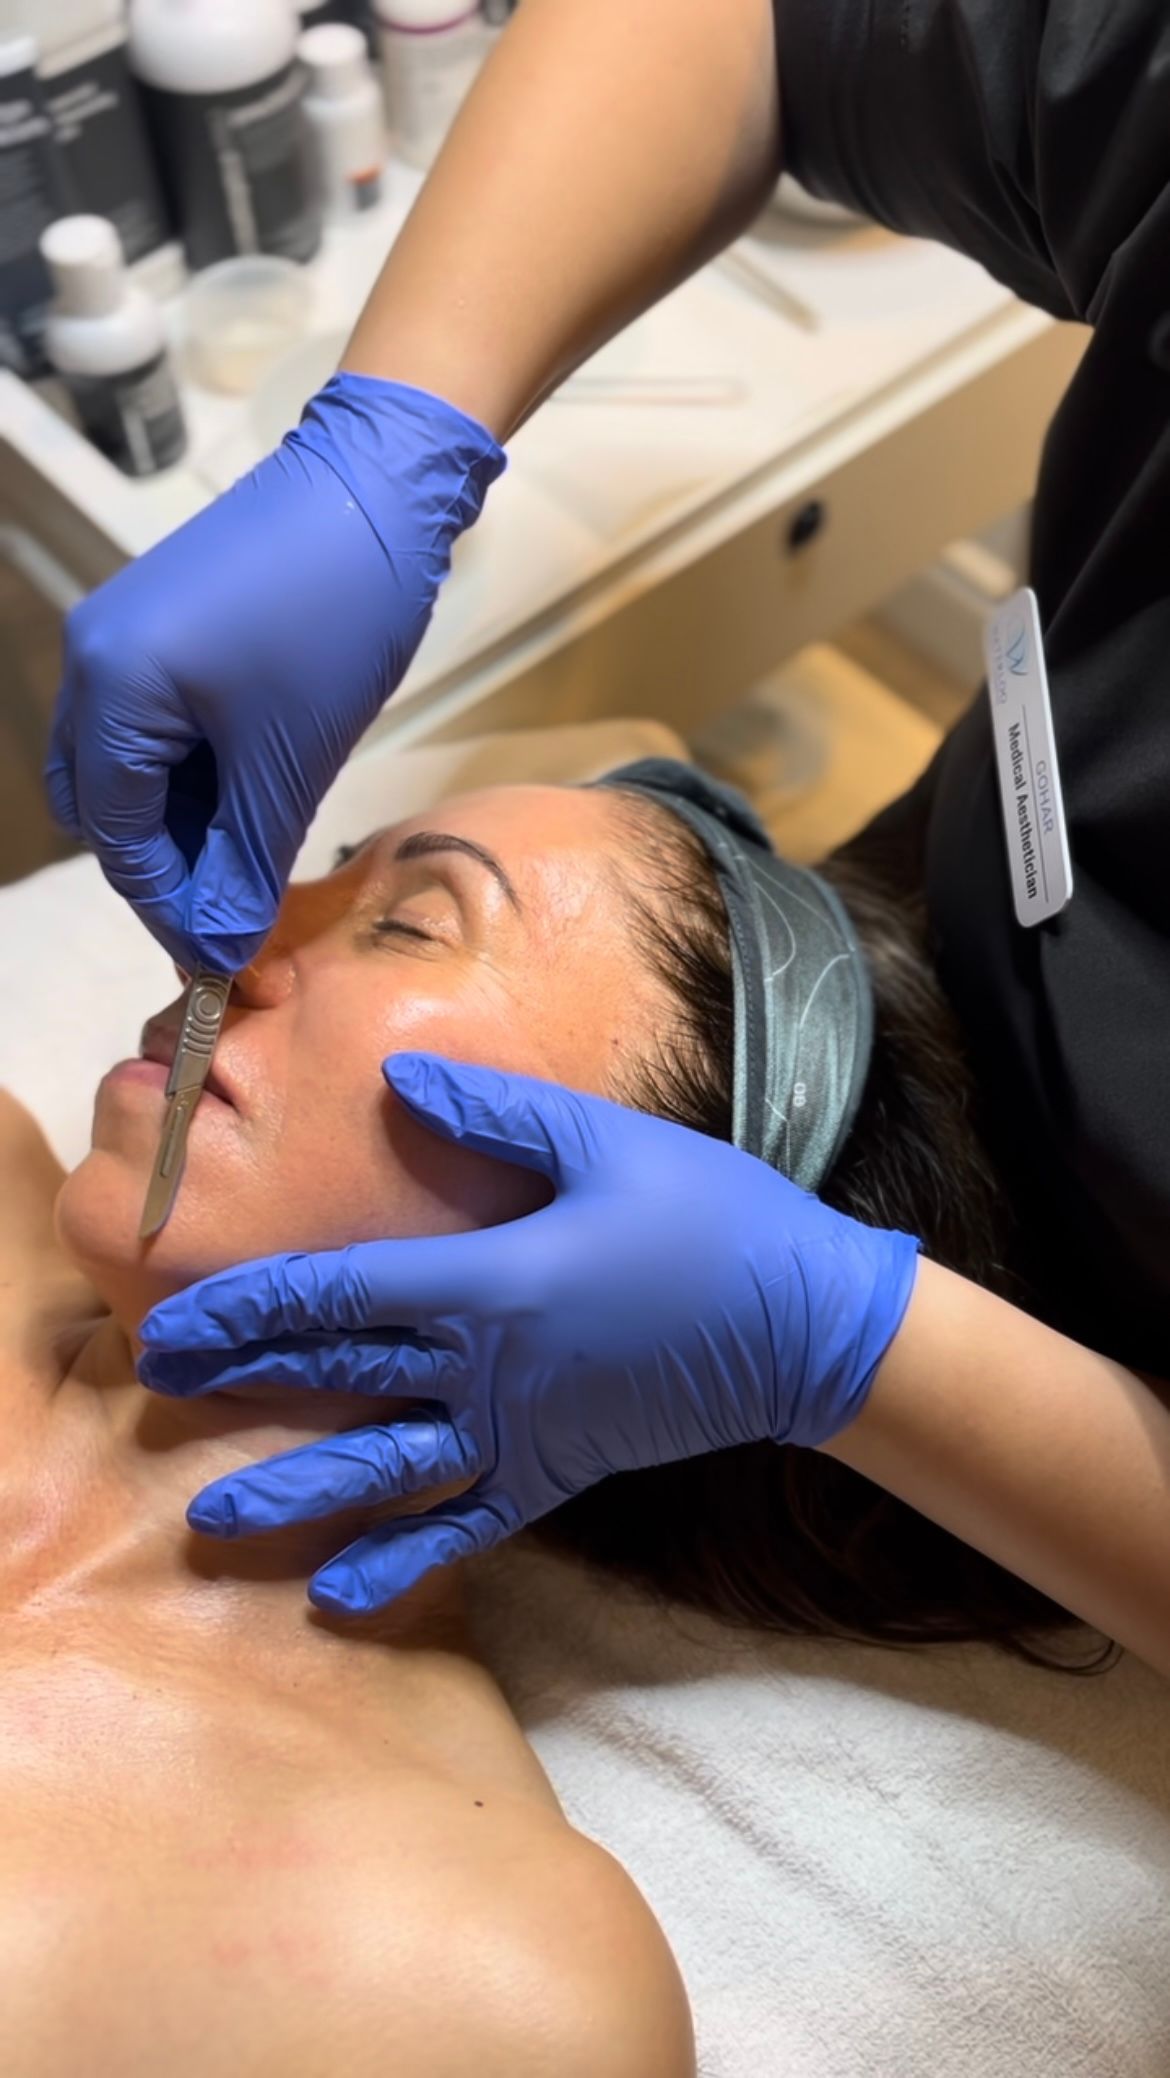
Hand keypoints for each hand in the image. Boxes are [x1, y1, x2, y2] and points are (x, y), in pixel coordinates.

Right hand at [47, 376, 503, 972]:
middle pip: (110, 811)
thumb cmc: (334, 616)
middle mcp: (95, 661)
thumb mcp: (290, 762)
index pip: (121, 842)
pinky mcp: (163, 626)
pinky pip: (158, 728)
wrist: (376, 490)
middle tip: (236, 919)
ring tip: (253, 867)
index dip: (171, 910)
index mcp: (111, 692)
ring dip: (186, 828)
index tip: (220, 961)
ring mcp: (124, 637)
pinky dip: (197, 780)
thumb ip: (246, 862)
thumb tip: (220, 945)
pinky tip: (251, 805)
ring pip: (133, 774)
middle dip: (169, 872)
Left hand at [138, 1055, 920, 1613]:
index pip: (345, 1292)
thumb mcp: (607, 1143)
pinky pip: (472, 1523)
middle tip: (153, 1386)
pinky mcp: (559, 1469)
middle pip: (344, 1375)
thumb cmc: (711, 1218)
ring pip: (389, 1467)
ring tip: (217, 1521)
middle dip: (244, 1377)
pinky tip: (345, 1591)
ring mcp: (524, 1430)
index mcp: (495, 1282)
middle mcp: (492, 1367)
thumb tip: (400, 1076)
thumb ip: (497, 1114)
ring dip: (301, 1490)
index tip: (176, 1318)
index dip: (255, 1304)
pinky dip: (409, 1560)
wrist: (804, 1324)